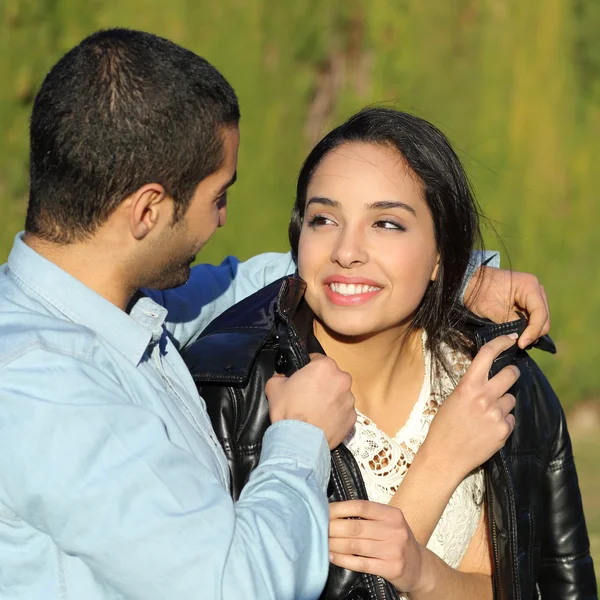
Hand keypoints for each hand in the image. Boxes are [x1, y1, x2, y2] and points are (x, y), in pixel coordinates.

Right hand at [266, 353, 355, 448]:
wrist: (299, 441)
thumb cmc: (287, 409)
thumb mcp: (274, 385)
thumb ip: (282, 375)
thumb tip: (284, 377)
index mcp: (326, 366)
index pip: (317, 360)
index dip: (308, 368)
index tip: (302, 378)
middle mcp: (342, 379)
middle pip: (332, 376)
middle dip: (322, 383)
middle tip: (308, 395)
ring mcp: (350, 400)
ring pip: (339, 394)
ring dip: (330, 398)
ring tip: (316, 411)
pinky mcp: (353, 417)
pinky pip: (343, 412)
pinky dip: (336, 415)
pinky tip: (323, 422)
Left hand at [329, 500, 424, 591]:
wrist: (419, 566)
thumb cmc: (397, 540)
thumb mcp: (389, 522)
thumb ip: (369, 516)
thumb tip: (335, 511)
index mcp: (391, 514)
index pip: (361, 507)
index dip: (339, 508)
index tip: (324, 511)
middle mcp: (394, 530)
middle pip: (355, 527)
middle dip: (333, 528)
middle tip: (319, 529)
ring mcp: (393, 550)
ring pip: (356, 546)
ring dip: (335, 544)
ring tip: (322, 542)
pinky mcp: (390, 568)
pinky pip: (361, 563)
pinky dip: (343, 560)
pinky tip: (332, 557)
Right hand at [422, 334, 519, 481]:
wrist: (445, 456)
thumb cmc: (444, 426)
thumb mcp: (453, 399)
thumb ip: (471, 386)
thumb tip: (488, 377)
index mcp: (468, 386)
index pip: (487, 355)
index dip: (500, 343)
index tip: (509, 339)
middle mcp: (484, 397)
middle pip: (511, 374)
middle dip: (511, 374)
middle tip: (507, 377)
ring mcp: (496, 414)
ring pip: (511, 398)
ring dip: (503, 403)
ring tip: (487, 415)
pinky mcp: (504, 430)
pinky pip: (510, 418)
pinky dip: (502, 422)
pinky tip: (488, 429)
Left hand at [464, 266, 549, 348]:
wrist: (471, 283)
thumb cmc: (479, 293)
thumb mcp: (492, 309)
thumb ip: (510, 322)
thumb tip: (520, 337)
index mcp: (529, 286)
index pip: (540, 313)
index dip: (533, 331)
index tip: (521, 344)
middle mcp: (536, 289)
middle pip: (543, 317)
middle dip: (533, 333)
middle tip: (520, 344)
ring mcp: (534, 296)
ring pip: (540, 319)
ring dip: (531, 331)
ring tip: (518, 341)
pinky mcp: (528, 302)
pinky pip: (533, 318)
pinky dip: (528, 327)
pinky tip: (518, 334)